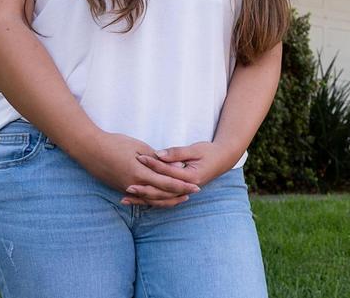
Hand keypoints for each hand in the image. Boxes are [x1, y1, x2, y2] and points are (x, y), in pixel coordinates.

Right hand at [75, 131, 200, 207]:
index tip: (196, 186)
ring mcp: (126, 188)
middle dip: (179, 194)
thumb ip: (157, 160)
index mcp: (140, 173)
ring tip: (179, 199)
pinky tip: (159, 200)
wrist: (89, 149)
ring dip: (166, 200)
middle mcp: (134, 184)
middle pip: (161, 194)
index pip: (167, 183)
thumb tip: (175, 167)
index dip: (183, 186)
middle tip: (194, 193)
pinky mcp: (120, 188)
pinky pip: (140, 197)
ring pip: (150, 199)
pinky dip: (152, 200)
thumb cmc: (115, 143)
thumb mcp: (139, 147)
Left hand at [121, 141, 235, 206]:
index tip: (138, 158)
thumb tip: (158, 154)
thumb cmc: (210, 152)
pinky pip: (163, 199)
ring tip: (126, 199)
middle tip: (126, 186)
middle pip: (161, 191)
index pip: (167, 173)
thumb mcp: (195, 149)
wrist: (224, 159)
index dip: (152, 165)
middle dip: (143, 190)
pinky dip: (150, 200)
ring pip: (161, 199)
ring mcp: (184, 191)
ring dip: (143, 199)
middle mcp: (187, 187)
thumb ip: (177, 153)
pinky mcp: (180, 191)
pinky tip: (137, 200)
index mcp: (191, 177)